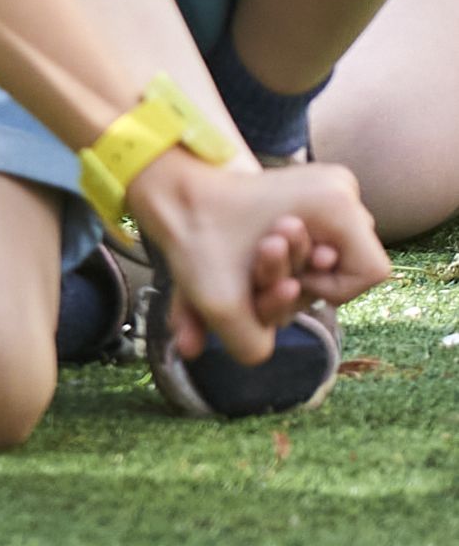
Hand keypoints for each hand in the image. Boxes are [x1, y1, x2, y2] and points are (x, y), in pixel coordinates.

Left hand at [128, 152, 387, 362]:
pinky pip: (315, 242)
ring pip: (325, 257)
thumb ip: (248, 342)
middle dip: (300, 277)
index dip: (327, 288)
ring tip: (255, 249)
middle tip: (262, 253)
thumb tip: (258, 356)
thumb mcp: (217, 298)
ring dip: (289, 270)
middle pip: (343, 266)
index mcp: (337, 203)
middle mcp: (342, 192)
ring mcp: (327, 191)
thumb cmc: (197, 234)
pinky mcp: (310, 195)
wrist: (174, 189)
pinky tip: (255, 252)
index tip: (286, 275)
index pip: (370, 273)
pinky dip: (285, 258)